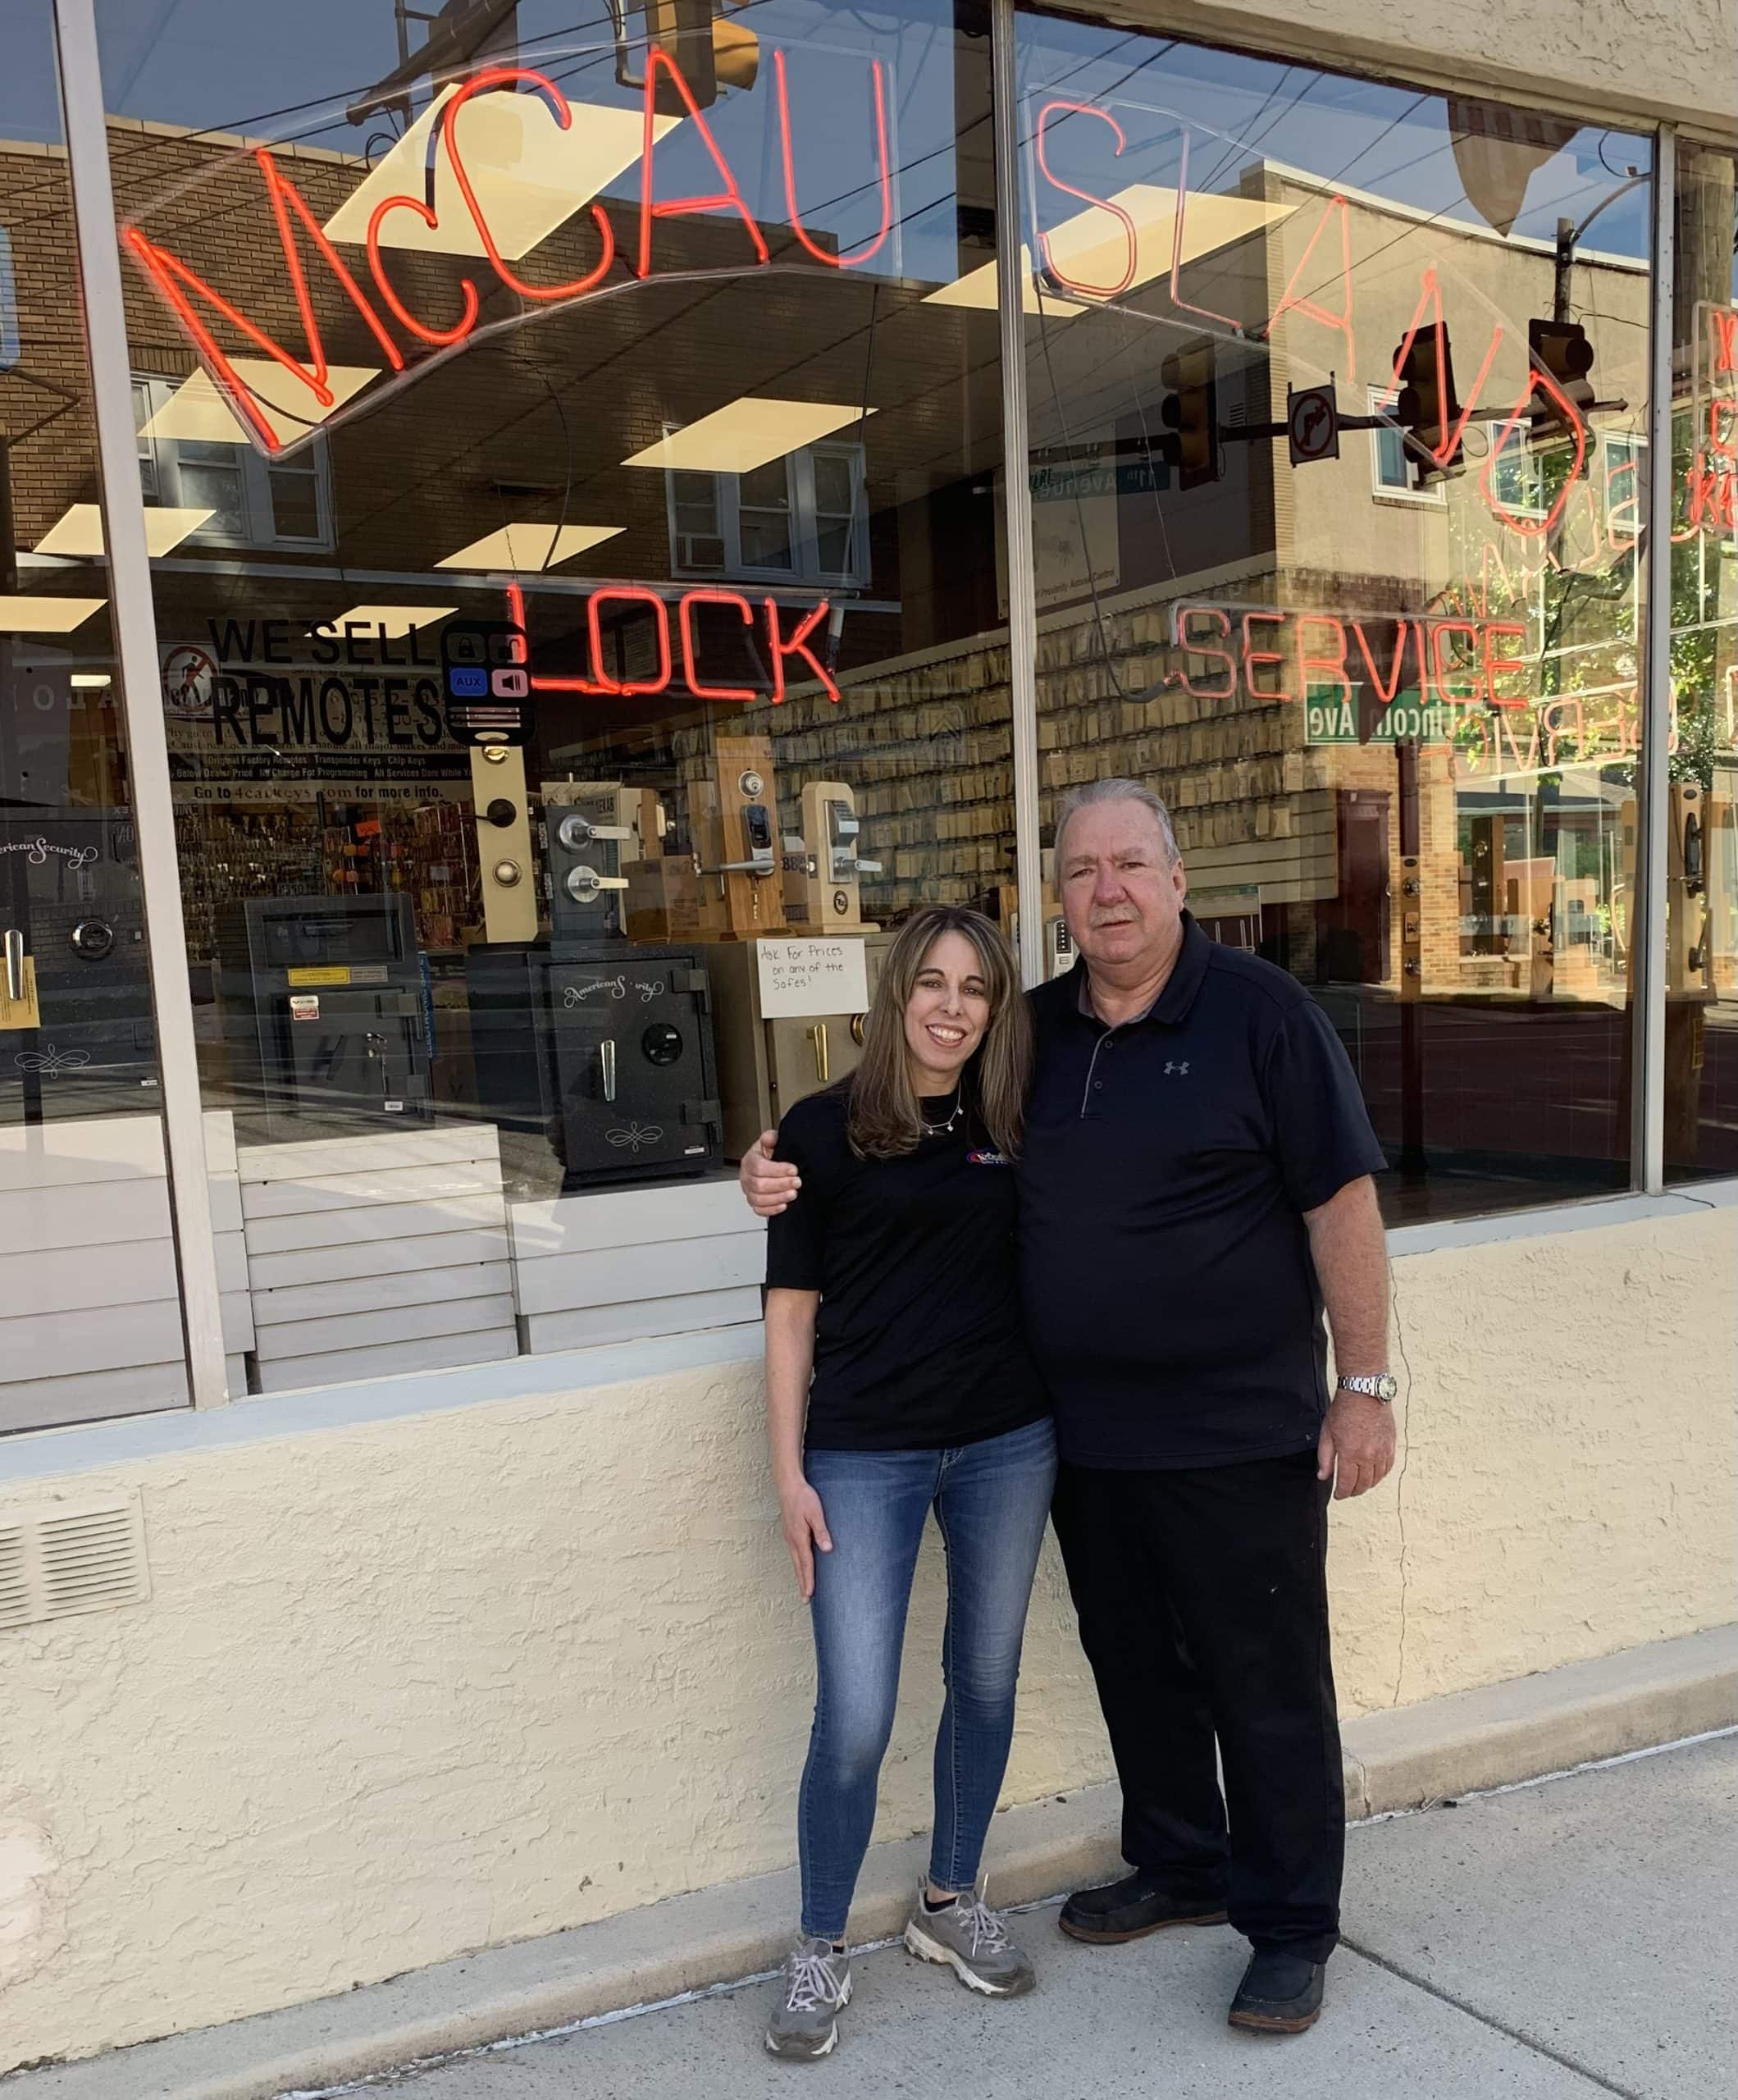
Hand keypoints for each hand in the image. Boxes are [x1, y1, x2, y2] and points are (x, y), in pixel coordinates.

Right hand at [741, 1130, 800, 1216]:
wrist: (770, 1163)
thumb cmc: (770, 1153)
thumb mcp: (771, 1141)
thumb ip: (771, 1138)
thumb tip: (769, 1138)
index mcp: (749, 1161)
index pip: (759, 1167)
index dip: (777, 1170)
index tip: (793, 1169)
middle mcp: (746, 1177)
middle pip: (759, 1185)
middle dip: (781, 1184)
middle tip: (796, 1182)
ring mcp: (749, 1191)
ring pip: (759, 1199)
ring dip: (778, 1197)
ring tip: (793, 1193)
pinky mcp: (755, 1203)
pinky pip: (759, 1210)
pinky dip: (772, 1209)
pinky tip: (784, 1205)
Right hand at [779, 1480, 831, 1598]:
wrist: (788, 1485)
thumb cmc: (803, 1497)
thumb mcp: (815, 1513)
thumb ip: (821, 1531)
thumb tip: (827, 1550)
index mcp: (799, 1538)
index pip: (805, 1564)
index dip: (808, 1580)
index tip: (809, 1595)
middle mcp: (792, 1540)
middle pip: (798, 1566)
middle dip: (802, 1583)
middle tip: (805, 1600)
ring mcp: (789, 1536)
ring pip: (795, 1560)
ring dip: (799, 1574)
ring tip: (804, 1587)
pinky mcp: (790, 1531)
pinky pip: (794, 1553)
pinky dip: (797, 1563)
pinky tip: (800, 1565)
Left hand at [1317, 1391, 1396, 1499]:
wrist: (1364, 1392)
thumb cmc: (1344, 1409)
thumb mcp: (1327, 1433)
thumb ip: (1325, 1458)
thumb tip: (1323, 1476)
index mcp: (1351, 1454)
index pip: (1347, 1484)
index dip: (1342, 1493)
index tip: (1338, 1495)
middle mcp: (1369, 1456)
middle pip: (1363, 1485)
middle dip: (1354, 1491)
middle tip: (1347, 1491)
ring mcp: (1382, 1451)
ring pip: (1377, 1479)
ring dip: (1367, 1485)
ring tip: (1359, 1484)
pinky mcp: (1391, 1445)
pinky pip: (1387, 1468)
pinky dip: (1380, 1474)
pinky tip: (1373, 1473)